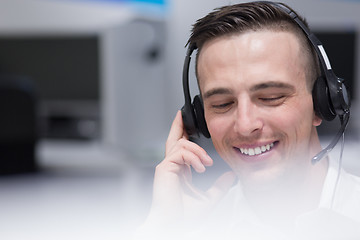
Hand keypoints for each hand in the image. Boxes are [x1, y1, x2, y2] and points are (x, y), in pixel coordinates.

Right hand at [146, 110, 235, 227]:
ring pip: (181, 144)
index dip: (182, 133)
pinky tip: (201, 166)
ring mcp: (167, 166)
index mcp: (179, 171)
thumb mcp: (208, 199)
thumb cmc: (184, 215)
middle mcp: (171, 166)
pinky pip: (180, 152)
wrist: (173, 224)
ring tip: (206, 163)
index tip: (186, 123)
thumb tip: (230, 176)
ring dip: (197, 151)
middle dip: (178, 125)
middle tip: (182, 113)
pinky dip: (193, 157)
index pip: (180, 148)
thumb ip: (218, 186)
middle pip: (173, 139)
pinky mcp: (165, 168)